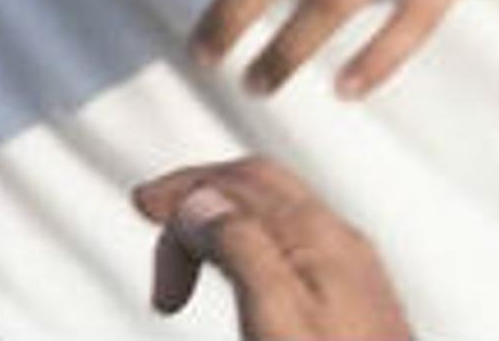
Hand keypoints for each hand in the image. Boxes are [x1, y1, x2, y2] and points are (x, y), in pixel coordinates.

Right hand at [134, 157, 414, 340]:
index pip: (241, 182)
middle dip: (201, 195)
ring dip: (224, 223)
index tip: (144, 207)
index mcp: (317, 237)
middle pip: (260, 188)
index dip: (187, 188)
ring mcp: (352, 270)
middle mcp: (339, 242)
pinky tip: (239, 278)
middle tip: (155, 220)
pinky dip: (250, 245)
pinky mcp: (354, 301)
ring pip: (277, 216)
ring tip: (186, 261)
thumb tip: (203, 201)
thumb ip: (240, 248)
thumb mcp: (274, 316)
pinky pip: (294, 246)